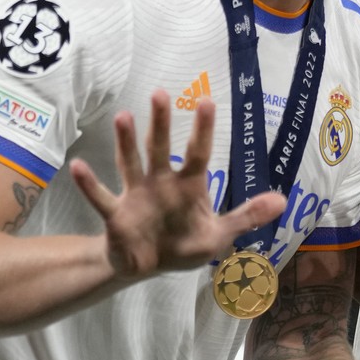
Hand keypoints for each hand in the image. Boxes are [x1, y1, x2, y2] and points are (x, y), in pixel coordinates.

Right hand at [70, 90, 285, 279]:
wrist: (148, 266)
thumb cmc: (184, 244)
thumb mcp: (219, 235)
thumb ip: (246, 216)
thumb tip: (282, 201)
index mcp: (189, 185)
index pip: (199, 152)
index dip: (203, 129)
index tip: (206, 101)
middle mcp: (161, 182)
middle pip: (161, 149)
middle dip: (161, 123)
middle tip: (159, 93)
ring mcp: (136, 195)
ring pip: (130, 164)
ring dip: (126, 143)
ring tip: (123, 116)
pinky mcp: (116, 215)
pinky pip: (100, 197)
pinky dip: (88, 184)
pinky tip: (76, 167)